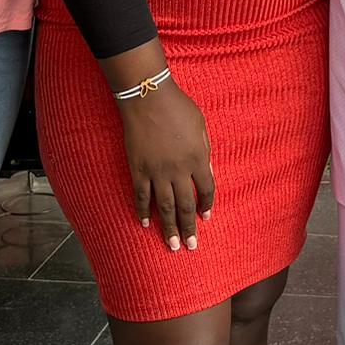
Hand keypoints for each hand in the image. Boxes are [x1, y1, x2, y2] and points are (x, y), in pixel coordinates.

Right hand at [118, 80, 214, 251]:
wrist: (148, 97)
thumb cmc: (178, 107)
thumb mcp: (201, 126)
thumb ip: (205, 151)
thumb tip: (206, 171)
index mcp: (198, 158)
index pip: (206, 190)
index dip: (206, 206)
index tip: (205, 218)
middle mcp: (179, 170)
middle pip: (185, 205)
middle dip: (189, 228)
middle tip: (190, 246)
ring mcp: (157, 171)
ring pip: (164, 206)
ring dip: (168, 228)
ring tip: (172, 245)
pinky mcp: (138, 169)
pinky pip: (141, 195)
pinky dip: (143, 211)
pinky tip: (145, 223)